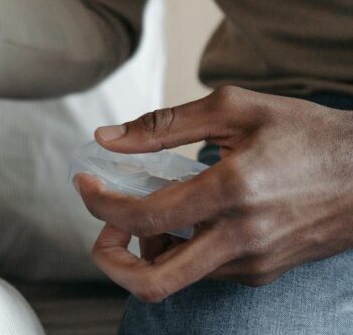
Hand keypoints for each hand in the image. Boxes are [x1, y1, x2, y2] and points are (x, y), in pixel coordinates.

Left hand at [73, 86, 352, 302]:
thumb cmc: (306, 133)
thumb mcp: (234, 109)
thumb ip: (163, 125)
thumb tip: (106, 139)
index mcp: (232, 192)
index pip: (144, 215)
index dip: (100, 203)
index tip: (84, 183)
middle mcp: (242, 239)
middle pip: (153, 281)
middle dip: (110, 259)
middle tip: (104, 227)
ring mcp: (254, 263)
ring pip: (176, 276)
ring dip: (148, 248)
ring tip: (150, 208)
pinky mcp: (264, 272)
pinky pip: (203, 270)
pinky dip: (179, 248)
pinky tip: (185, 216)